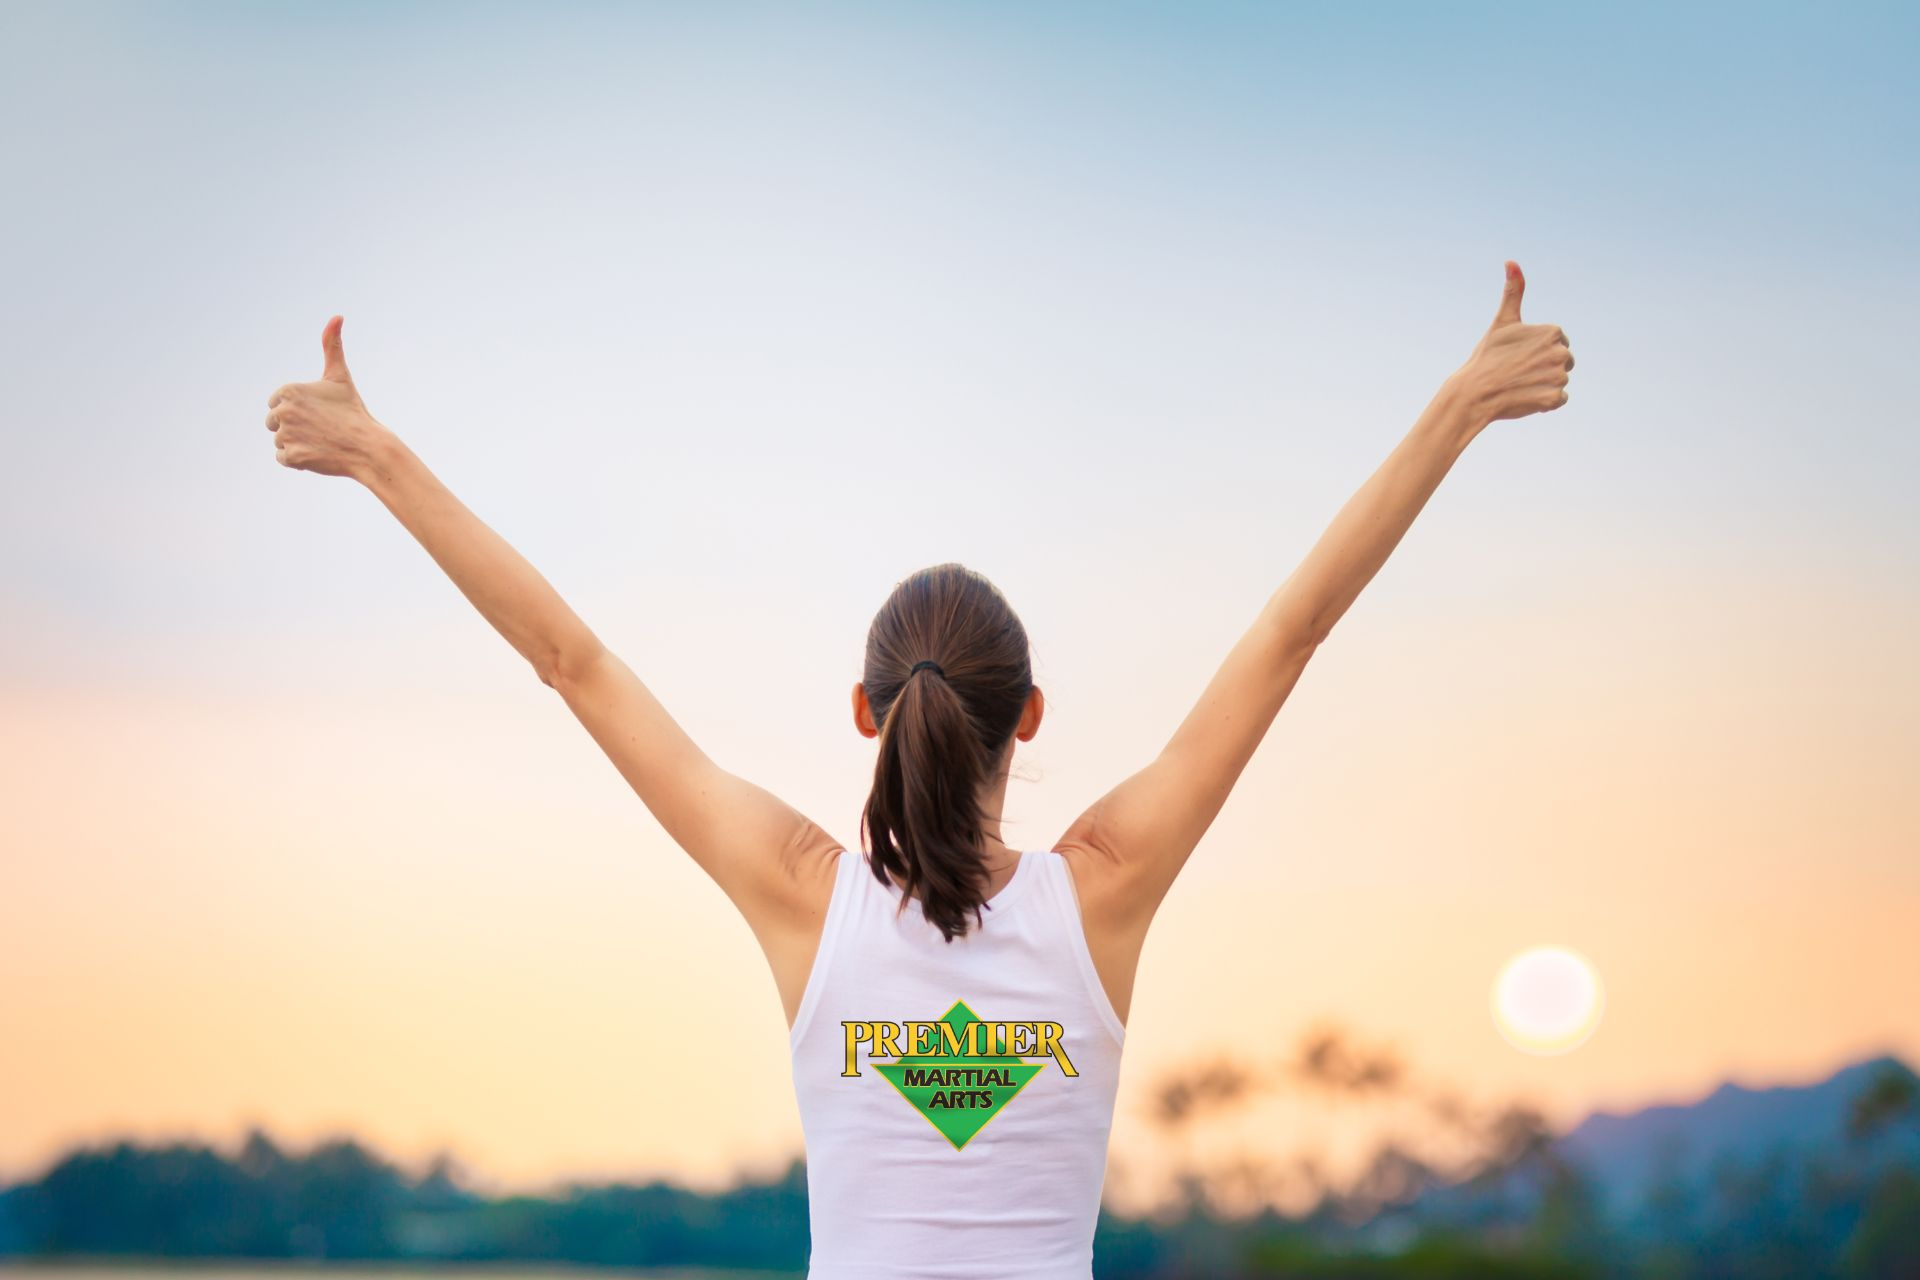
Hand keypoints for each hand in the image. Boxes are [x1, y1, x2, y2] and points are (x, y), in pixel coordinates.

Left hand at [265, 316, 395, 480]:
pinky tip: (318, 453)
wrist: (369, 446)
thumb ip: (331, 346)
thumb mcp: (340, 376)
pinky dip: (299, 459)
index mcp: (288, 391)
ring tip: (321, 441)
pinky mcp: (292, 457)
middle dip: (294, 426)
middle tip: (321, 428)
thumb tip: (337, 316)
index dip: (298, 409)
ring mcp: (286, 435)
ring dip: (297, 443)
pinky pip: (284, 458)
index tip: (318, 413)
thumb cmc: (353, 410)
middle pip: (274, 422)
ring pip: (280, 441)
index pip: (277, 403)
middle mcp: (282, 411)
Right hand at [1446, 261, 1574, 425]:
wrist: (1474, 393)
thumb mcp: (1502, 321)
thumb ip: (1513, 291)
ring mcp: (1558, 377)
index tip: (1519, 355)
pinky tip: (1525, 397)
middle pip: (1563, 362)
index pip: (1557, 343)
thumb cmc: (1487, 356)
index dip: (1537, 350)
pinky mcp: (1554, 399)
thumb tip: (1511, 261)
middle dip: (1544, 367)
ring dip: (1543, 384)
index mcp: (1553, 332)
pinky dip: (1544, 402)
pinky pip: (1558, 400)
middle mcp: (1561, 352)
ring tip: (1520, 384)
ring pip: (1558, 381)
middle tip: (1518, 371)